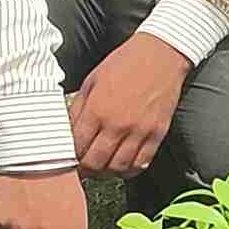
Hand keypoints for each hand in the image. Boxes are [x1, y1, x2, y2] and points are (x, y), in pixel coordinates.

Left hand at [69, 31, 187, 177]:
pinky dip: (129, 169)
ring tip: (101, 167)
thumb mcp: (92, 81)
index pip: (77, 147)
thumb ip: (78, 109)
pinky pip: (141, 163)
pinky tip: (122, 165)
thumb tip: (67, 132)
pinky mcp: (156, 134)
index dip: (70, 157)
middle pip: (95, 163)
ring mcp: (139, 131)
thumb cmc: (125, 63)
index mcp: (97, 109)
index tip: (69, 158)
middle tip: (82, 167)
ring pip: (117, 168)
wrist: (160, 55)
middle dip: (85, 168)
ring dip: (106, 172)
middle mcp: (117, 124)